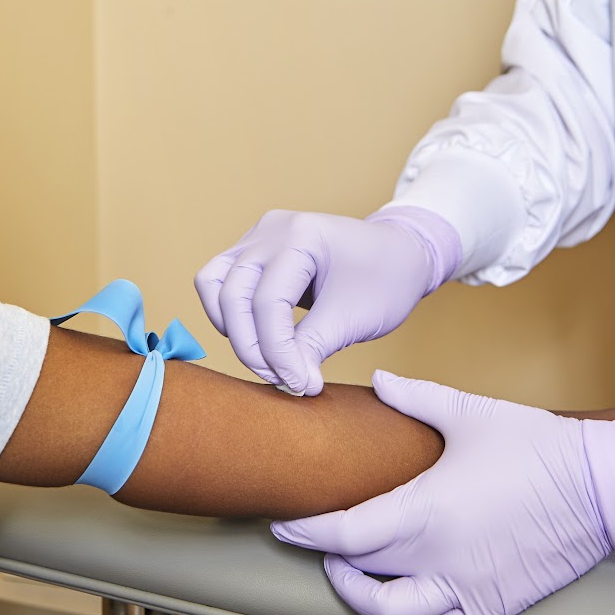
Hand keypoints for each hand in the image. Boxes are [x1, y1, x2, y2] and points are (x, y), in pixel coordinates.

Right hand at [194, 208, 458, 395]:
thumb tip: (288, 381)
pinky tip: (257, 338)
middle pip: (233, 295)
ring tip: (266, 359)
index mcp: (302, 235)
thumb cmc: (387, 278)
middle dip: (251, 347)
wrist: (402, 254)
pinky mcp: (254, 250)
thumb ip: (314, 348)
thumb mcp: (355, 318)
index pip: (268, 302)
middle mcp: (272, 229)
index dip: (277, 351)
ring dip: (232, 329)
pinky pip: (221, 281)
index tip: (300, 385)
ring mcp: (258, 236)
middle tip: (282, 379)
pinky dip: (230, 313)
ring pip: (213, 284)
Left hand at [272, 371, 614, 614]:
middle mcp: (438, 559)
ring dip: (361, 598)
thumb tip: (377, 382)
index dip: (305, 532)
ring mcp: (467, 589)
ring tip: (352, 574)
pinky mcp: (494, 607)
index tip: (284, 524)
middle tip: (316, 537)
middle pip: (358, 569)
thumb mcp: (468, 412)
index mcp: (424, 511)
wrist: (603, 488)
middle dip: (328, 555)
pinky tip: (402, 604)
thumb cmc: (537, 447)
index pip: (342, 533)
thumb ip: (413, 398)